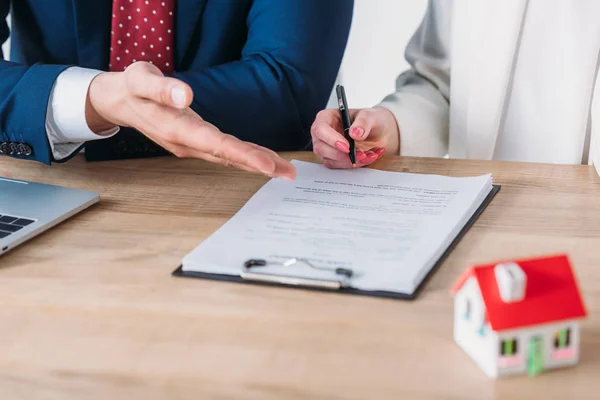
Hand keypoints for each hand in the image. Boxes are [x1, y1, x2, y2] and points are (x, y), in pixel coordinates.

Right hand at [85, 62, 295, 179]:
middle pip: (228, 157)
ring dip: (256, 164)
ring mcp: (191, 146)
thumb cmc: (133, 88)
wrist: (121, 102)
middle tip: (288, 173)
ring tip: (284, 170)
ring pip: (228, 158)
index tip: (267, 165)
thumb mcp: (140, 79)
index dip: (242, 155)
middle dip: (259, 165)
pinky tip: (261, 161)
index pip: (216, 144)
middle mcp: (187, 143)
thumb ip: (161, 88)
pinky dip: (244, 158)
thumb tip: (185, 95)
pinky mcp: (195, 143)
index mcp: (177, 129)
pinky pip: (224, 154)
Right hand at [311, 107, 399, 168]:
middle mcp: (323, 134)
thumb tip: (355, 133)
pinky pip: (340, 166)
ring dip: (350, 161)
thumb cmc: (370, 120)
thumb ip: (363, 122)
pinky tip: (368, 157)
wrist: (378, 131)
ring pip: (330, 160)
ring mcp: (327, 148)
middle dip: (341, 155)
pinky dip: (356, 164)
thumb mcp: (370, 116)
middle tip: (361, 154)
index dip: (331, 139)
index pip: (320, 129)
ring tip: (369, 154)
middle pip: (321, 148)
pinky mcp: (334, 159)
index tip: (347, 146)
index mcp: (327, 117)